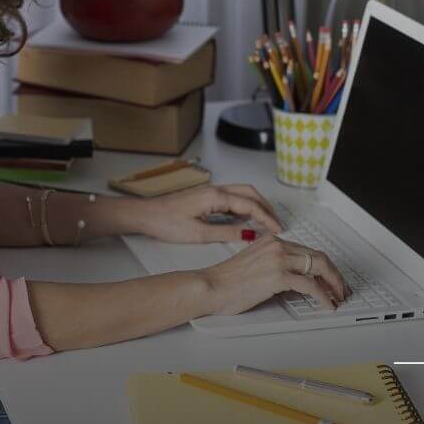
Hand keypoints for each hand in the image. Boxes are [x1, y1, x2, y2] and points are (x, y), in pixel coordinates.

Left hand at [134, 184, 282, 243]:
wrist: (145, 215)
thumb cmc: (165, 222)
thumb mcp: (198, 234)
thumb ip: (226, 233)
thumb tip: (249, 234)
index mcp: (215, 196)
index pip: (250, 205)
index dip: (266, 218)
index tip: (277, 230)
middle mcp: (215, 189)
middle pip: (250, 193)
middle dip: (267, 208)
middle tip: (277, 224)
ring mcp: (211, 191)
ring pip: (242, 193)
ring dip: (257, 205)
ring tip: (266, 222)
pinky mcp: (206, 196)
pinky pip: (233, 197)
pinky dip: (245, 205)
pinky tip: (247, 219)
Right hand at [200, 234, 349, 314]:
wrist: (210, 286)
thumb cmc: (226, 281)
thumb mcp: (254, 265)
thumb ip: (273, 265)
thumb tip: (293, 280)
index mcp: (272, 241)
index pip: (307, 251)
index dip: (323, 266)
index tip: (330, 278)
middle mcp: (277, 246)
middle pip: (318, 257)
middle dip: (334, 274)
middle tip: (341, 288)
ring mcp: (278, 259)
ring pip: (319, 267)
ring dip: (333, 284)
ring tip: (338, 297)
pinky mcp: (278, 276)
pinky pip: (310, 285)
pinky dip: (323, 296)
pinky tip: (326, 304)